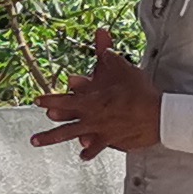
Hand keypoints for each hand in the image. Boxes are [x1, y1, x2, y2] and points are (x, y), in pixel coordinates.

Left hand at [28, 32, 162, 157]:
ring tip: (46, 145)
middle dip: (48, 132)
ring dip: (57, 141)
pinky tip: (83, 155)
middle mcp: (92, 119)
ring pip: (75, 138)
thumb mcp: (124, 69)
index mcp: (91, 101)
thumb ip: (109, 54)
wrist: (157, 116)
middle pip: (64, 127)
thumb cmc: (140, 92)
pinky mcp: (113, 141)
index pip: (64, 101)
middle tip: (34, 137)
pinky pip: (98, 148)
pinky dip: (90, 152)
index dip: (49, 100)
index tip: (38, 101)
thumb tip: (102, 38)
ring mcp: (101, 132)